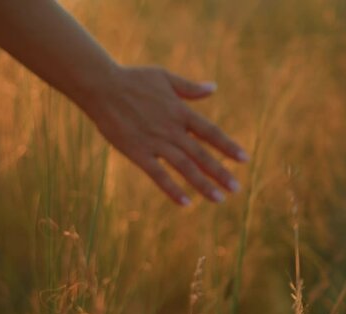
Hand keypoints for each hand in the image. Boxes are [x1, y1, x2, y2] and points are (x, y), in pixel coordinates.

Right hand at [82, 65, 248, 205]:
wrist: (101, 86)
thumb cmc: (133, 79)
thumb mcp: (165, 78)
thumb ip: (190, 88)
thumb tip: (213, 88)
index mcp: (180, 111)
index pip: (210, 132)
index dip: (228, 146)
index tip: (244, 159)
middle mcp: (171, 129)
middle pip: (201, 154)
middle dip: (220, 172)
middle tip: (236, 189)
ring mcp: (155, 142)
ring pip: (184, 167)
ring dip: (202, 184)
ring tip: (219, 199)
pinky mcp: (137, 152)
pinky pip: (158, 174)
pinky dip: (172, 189)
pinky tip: (185, 203)